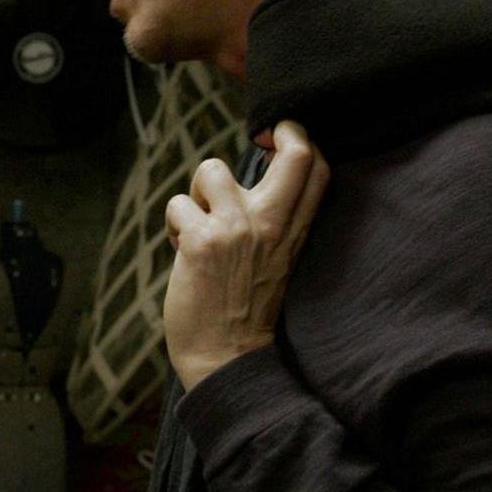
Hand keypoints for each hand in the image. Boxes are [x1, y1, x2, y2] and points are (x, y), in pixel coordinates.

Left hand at [161, 120, 329, 389]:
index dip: (301, 139)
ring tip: (198, 224)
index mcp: (296, 233)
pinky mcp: (201, 242)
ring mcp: (238, 229)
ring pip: (211, 169)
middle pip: (294, 153)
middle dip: (276, 131)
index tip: (279, 138)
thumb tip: (256, 179)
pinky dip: (173, 226)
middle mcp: (273, 225)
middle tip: (259, 140)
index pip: (318, 168)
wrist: (228, 360)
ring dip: (195, 194)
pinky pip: (176, 206)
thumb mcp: (279, 262)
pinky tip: (182, 252)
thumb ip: (276, 223)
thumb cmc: (248, 311)